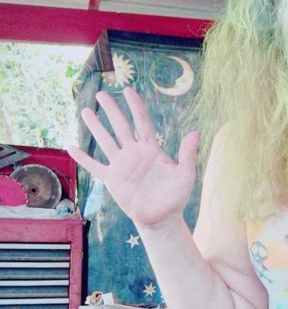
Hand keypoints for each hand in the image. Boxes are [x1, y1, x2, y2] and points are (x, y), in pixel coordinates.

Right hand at [67, 87, 199, 229]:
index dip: (135, 106)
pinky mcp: (112, 180)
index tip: (128, 90)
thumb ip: (187, 154)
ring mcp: (121, 165)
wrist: (162, 218)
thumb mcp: (185, 175)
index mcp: (151, 149)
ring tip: (85, 111)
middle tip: (101, 94)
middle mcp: (134, 153)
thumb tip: (195, 133)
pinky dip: (83, 158)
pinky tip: (71, 147)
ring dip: (95, 127)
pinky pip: (95, 167)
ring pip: (106, 141)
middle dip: (112, 111)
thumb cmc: (176, 196)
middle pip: (121, 127)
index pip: (142, 122)